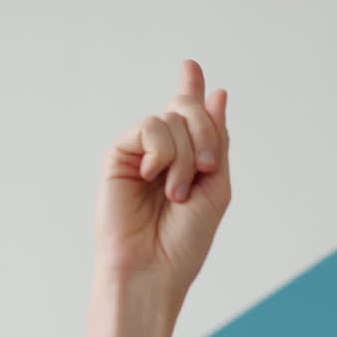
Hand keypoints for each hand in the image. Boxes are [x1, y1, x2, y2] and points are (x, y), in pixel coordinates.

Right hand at [94, 59, 230, 317]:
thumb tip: (217, 94)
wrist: (153, 269)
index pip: (191, 118)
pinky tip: (155, 177)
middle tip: (206, 169)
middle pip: (188, 110)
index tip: (191, 66)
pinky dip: (162, 152)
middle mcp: (163, 154)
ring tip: (177, 194)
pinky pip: (149, 128)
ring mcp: (140, 154)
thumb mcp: (216, 187)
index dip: (192, 90)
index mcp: (188, 162)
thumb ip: (217, 141)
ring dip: (184, 156)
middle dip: (205, 132)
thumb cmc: (186, 240)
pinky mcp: (119, 156)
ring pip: (171, 119)